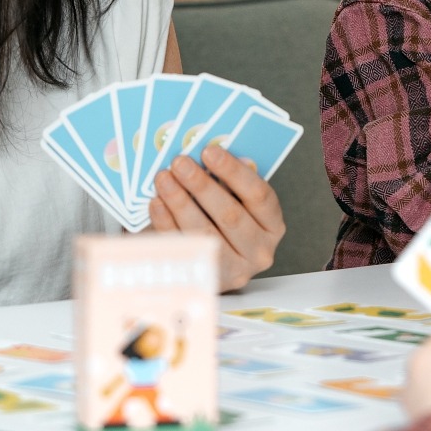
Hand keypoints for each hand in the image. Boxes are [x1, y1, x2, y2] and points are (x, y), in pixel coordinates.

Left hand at [149, 144, 284, 291]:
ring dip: (181, 202)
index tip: (209, 151)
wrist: (208, 264)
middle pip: (230, 215)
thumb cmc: (223, 222)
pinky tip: (157, 203)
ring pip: (205, 232)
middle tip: (180, 163)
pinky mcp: (205, 278)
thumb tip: (213, 155)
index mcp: (272, 225)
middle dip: (202, 185)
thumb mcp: (236, 202)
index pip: (259, 195)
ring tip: (164, 178)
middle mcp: (259, 250)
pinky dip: (167, 223)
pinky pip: (183, 248)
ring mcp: (234, 270)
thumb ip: (231, 183)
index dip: (233, 172)